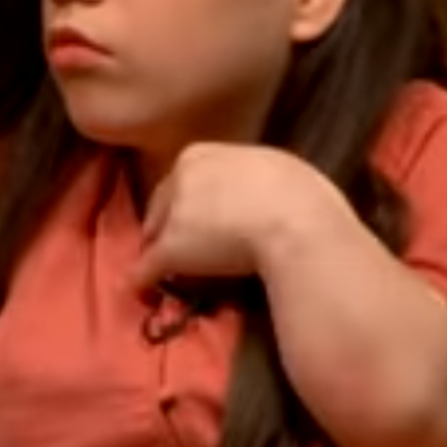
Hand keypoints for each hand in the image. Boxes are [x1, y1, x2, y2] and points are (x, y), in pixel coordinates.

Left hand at [130, 143, 341, 291]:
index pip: (184, 178)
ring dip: (160, 252)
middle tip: (183, 246)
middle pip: (164, 203)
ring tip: (168, 271)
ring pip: (155, 234)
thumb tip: (262, 196)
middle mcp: (181, 177)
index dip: (189, 200)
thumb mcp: (276, 170)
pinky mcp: (171, 249)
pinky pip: (148, 268)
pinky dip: (144, 281)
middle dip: (170, 223)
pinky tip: (143, 292)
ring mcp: (173, 213)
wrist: (299, 224)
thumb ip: (253, 179)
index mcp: (203, 154)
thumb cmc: (303, 196)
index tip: (197, 217)